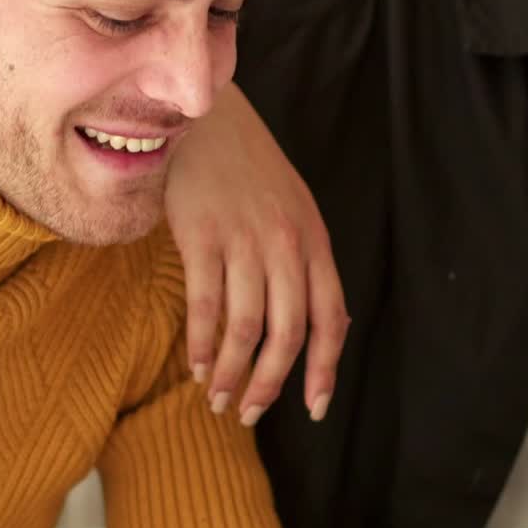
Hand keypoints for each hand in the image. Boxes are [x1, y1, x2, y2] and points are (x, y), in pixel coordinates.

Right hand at [165, 83, 349, 424]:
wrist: (205, 114)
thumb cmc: (248, 165)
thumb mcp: (294, 208)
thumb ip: (306, 261)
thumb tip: (321, 323)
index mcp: (314, 240)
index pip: (331, 319)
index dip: (324, 369)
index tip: (314, 408)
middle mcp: (286, 244)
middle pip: (288, 334)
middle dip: (270, 385)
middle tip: (250, 413)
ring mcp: (245, 240)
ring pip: (247, 327)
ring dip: (231, 373)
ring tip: (217, 398)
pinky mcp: (202, 235)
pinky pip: (205, 305)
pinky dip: (202, 343)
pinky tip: (196, 365)